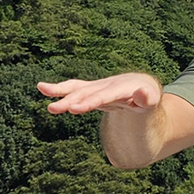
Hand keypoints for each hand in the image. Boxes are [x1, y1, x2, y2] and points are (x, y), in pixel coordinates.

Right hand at [38, 74, 161, 114]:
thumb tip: (142, 94)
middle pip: (86, 93)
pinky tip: (42, 87)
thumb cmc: (148, 97)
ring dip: (60, 91)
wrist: (141, 85)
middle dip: (70, 100)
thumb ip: (147, 99)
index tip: (75, 108)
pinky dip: (59, 88)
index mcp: (121, 88)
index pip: (103, 96)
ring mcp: (97, 86)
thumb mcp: (152, 101)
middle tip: (54, 108)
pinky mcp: (91, 89)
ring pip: (77, 89)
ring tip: (41, 88)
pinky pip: (74, 88)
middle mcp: (106, 84)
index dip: (89, 102)